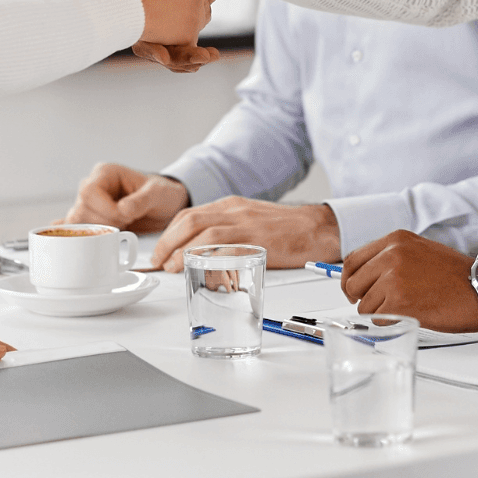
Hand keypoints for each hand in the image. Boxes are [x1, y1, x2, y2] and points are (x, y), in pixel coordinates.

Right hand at [65, 162, 188, 232]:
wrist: (164, 206)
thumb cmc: (161, 193)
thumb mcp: (158, 193)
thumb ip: (142, 200)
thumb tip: (122, 209)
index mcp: (105, 173)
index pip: (89, 191)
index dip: (105, 209)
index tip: (126, 216)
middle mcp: (93, 186)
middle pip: (80, 209)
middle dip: (104, 222)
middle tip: (128, 222)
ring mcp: (90, 204)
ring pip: (77, 222)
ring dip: (99, 231)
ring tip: (123, 226)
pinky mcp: (91, 220)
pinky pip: (78, 231)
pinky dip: (88, 237)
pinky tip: (101, 236)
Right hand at [134, 0, 296, 71]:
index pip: (134, 11)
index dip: (143, 37)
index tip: (160, 54)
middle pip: (148, 36)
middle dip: (161, 55)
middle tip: (176, 62)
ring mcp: (172, 11)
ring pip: (167, 44)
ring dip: (181, 58)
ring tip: (203, 59)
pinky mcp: (189, 17)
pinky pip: (184, 41)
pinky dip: (192, 53)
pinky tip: (209, 56)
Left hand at [151, 195, 340, 271]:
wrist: (317, 227)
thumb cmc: (286, 227)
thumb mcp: (250, 218)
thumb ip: (227, 228)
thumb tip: (201, 248)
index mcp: (231, 205)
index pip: (189, 214)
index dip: (169, 233)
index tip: (161, 250)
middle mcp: (235, 211)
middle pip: (190, 221)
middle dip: (167, 242)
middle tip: (160, 261)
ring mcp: (246, 225)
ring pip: (203, 234)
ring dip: (182, 252)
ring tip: (173, 267)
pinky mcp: (258, 242)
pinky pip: (227, 250)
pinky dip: (209, 261)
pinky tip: (201, 271)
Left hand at [341, 231, 477, 331]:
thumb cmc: (458, 275)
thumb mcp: (421, 251)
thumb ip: (392, 257)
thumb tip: (367, 274)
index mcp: (395, 240)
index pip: (352, 260)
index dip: (350, 279)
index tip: (355, 289)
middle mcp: (391, 255)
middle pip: (352, 283)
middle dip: (361, 298)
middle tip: (378, 305)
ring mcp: (394, 279)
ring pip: (364, 305)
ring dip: (380, 312)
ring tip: (406, 308)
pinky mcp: (400, 302)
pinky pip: (378, 319)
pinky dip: (390, 322)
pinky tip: (410, 315)